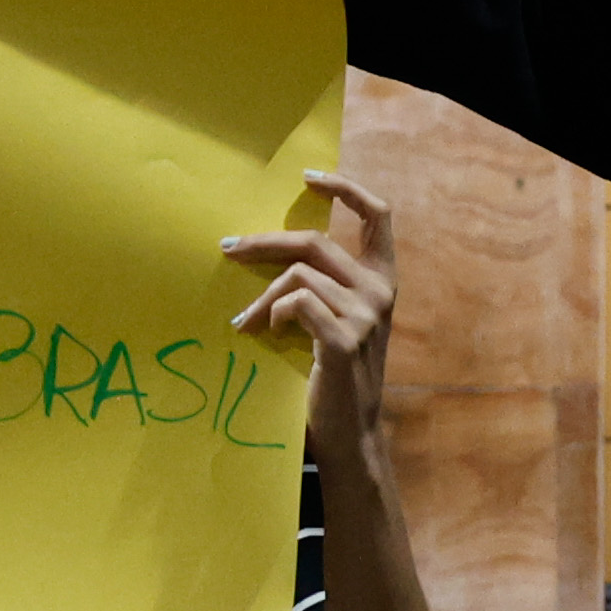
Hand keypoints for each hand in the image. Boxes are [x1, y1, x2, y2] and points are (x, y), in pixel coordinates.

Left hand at [221, 170, 394, 439]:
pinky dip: (273, 313)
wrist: (348, 434)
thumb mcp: (338, 320)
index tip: (308, 177)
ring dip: (261, 297)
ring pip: (297, 276)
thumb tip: (267, 246)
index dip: (346, 189)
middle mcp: (380, 292)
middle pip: (315, 242)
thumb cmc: (334, 375)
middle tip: (227, 248)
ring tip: (244, 321)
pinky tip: (265, 333)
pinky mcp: (343, 341)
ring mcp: (365, 317)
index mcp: (383, 281)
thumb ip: (323, 284)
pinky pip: (296, 303)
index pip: (378, 216)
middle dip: (263, 242)